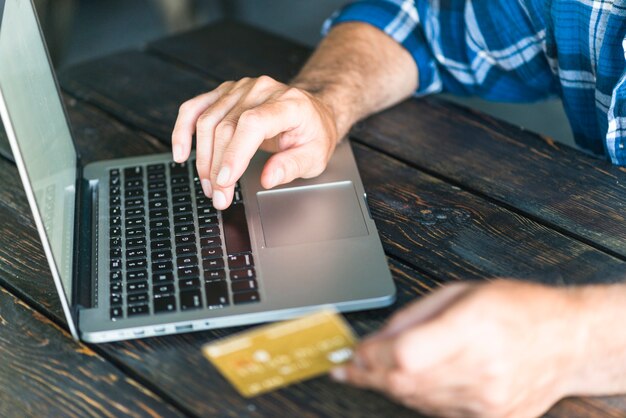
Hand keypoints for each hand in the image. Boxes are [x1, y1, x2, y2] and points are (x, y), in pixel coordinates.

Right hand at [171, 76, 338, 209]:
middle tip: (219, 197)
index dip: (234, 153)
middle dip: (217, 168)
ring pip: (207, 120)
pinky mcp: (225, 93)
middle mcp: (261, 90)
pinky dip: (182, 130)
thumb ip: (292, 166)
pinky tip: (180, 152)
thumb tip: (268, 178)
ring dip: (202, 158)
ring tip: (209, 186)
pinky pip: (195, 107)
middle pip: (226, 126)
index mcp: (288, 103)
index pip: (253, 123)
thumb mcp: (315, 156)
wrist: (313, 112)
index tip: (225, 181)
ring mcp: (241, 88)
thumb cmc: (314, 133)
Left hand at [331, 280, 585, 417]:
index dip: (370, 357)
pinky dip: (416, 396)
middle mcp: (480, 370)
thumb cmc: (517, 309)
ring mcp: (486, 401)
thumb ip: (412, 317)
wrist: (568, 341)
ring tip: (373, 370)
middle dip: (368, 374)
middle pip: (403, 383)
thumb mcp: (461, 292)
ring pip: (415, 401)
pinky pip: (435, 412)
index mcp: (472, 329)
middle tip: (348, 367)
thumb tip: (375, 340)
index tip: (353, 352)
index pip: (404, 356)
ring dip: (389, 386)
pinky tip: (410, 381)